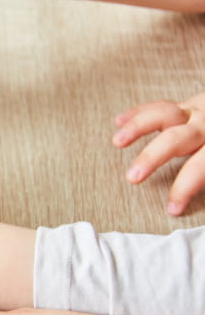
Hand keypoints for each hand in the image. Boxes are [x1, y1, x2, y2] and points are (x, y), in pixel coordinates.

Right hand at [112, 92, 204, 215]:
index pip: (199, 167)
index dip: (184, 188)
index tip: (172, 209)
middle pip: (175, 139)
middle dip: (152, 157)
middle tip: (133, 177)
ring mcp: (197, 111)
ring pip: (163, 114)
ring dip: (137, 127)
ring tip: (117, 141)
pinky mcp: (189, 106)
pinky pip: (159, 106)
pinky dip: (138, 113)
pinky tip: (118, 121)